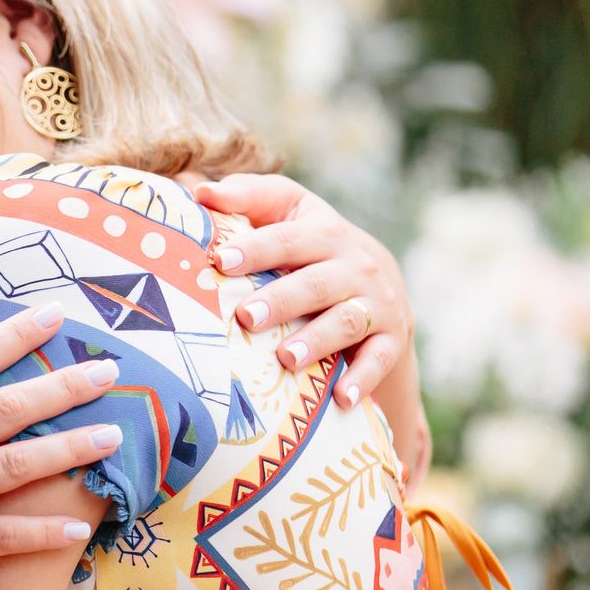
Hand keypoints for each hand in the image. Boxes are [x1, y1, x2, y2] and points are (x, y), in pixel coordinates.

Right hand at [0, 301, 121, 589]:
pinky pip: (4, 538)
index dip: (17, 335)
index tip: (58, 316)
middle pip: (8, 407)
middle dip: (65, 385)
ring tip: (113, 437)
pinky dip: (44, 533)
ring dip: (71, 450)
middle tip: (113, 371)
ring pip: (17, 467)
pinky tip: (80, 527)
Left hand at [193, 173, 414, 410]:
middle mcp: (355, 265)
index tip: (221, 261)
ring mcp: (376, 303)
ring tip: (286, 358)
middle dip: (282, 300)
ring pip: (347, 320)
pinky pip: (378, 360)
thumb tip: (199, 192)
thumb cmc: (310, 246)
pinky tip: (342, 397)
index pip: (287, 238)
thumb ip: (246, 198)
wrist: (382, 284)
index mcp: (323, 231)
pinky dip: (362, 379)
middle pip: (316, 282)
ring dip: (318, 340)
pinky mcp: (390, 339)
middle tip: (246, 316)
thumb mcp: (287, 212)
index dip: (256, 247)